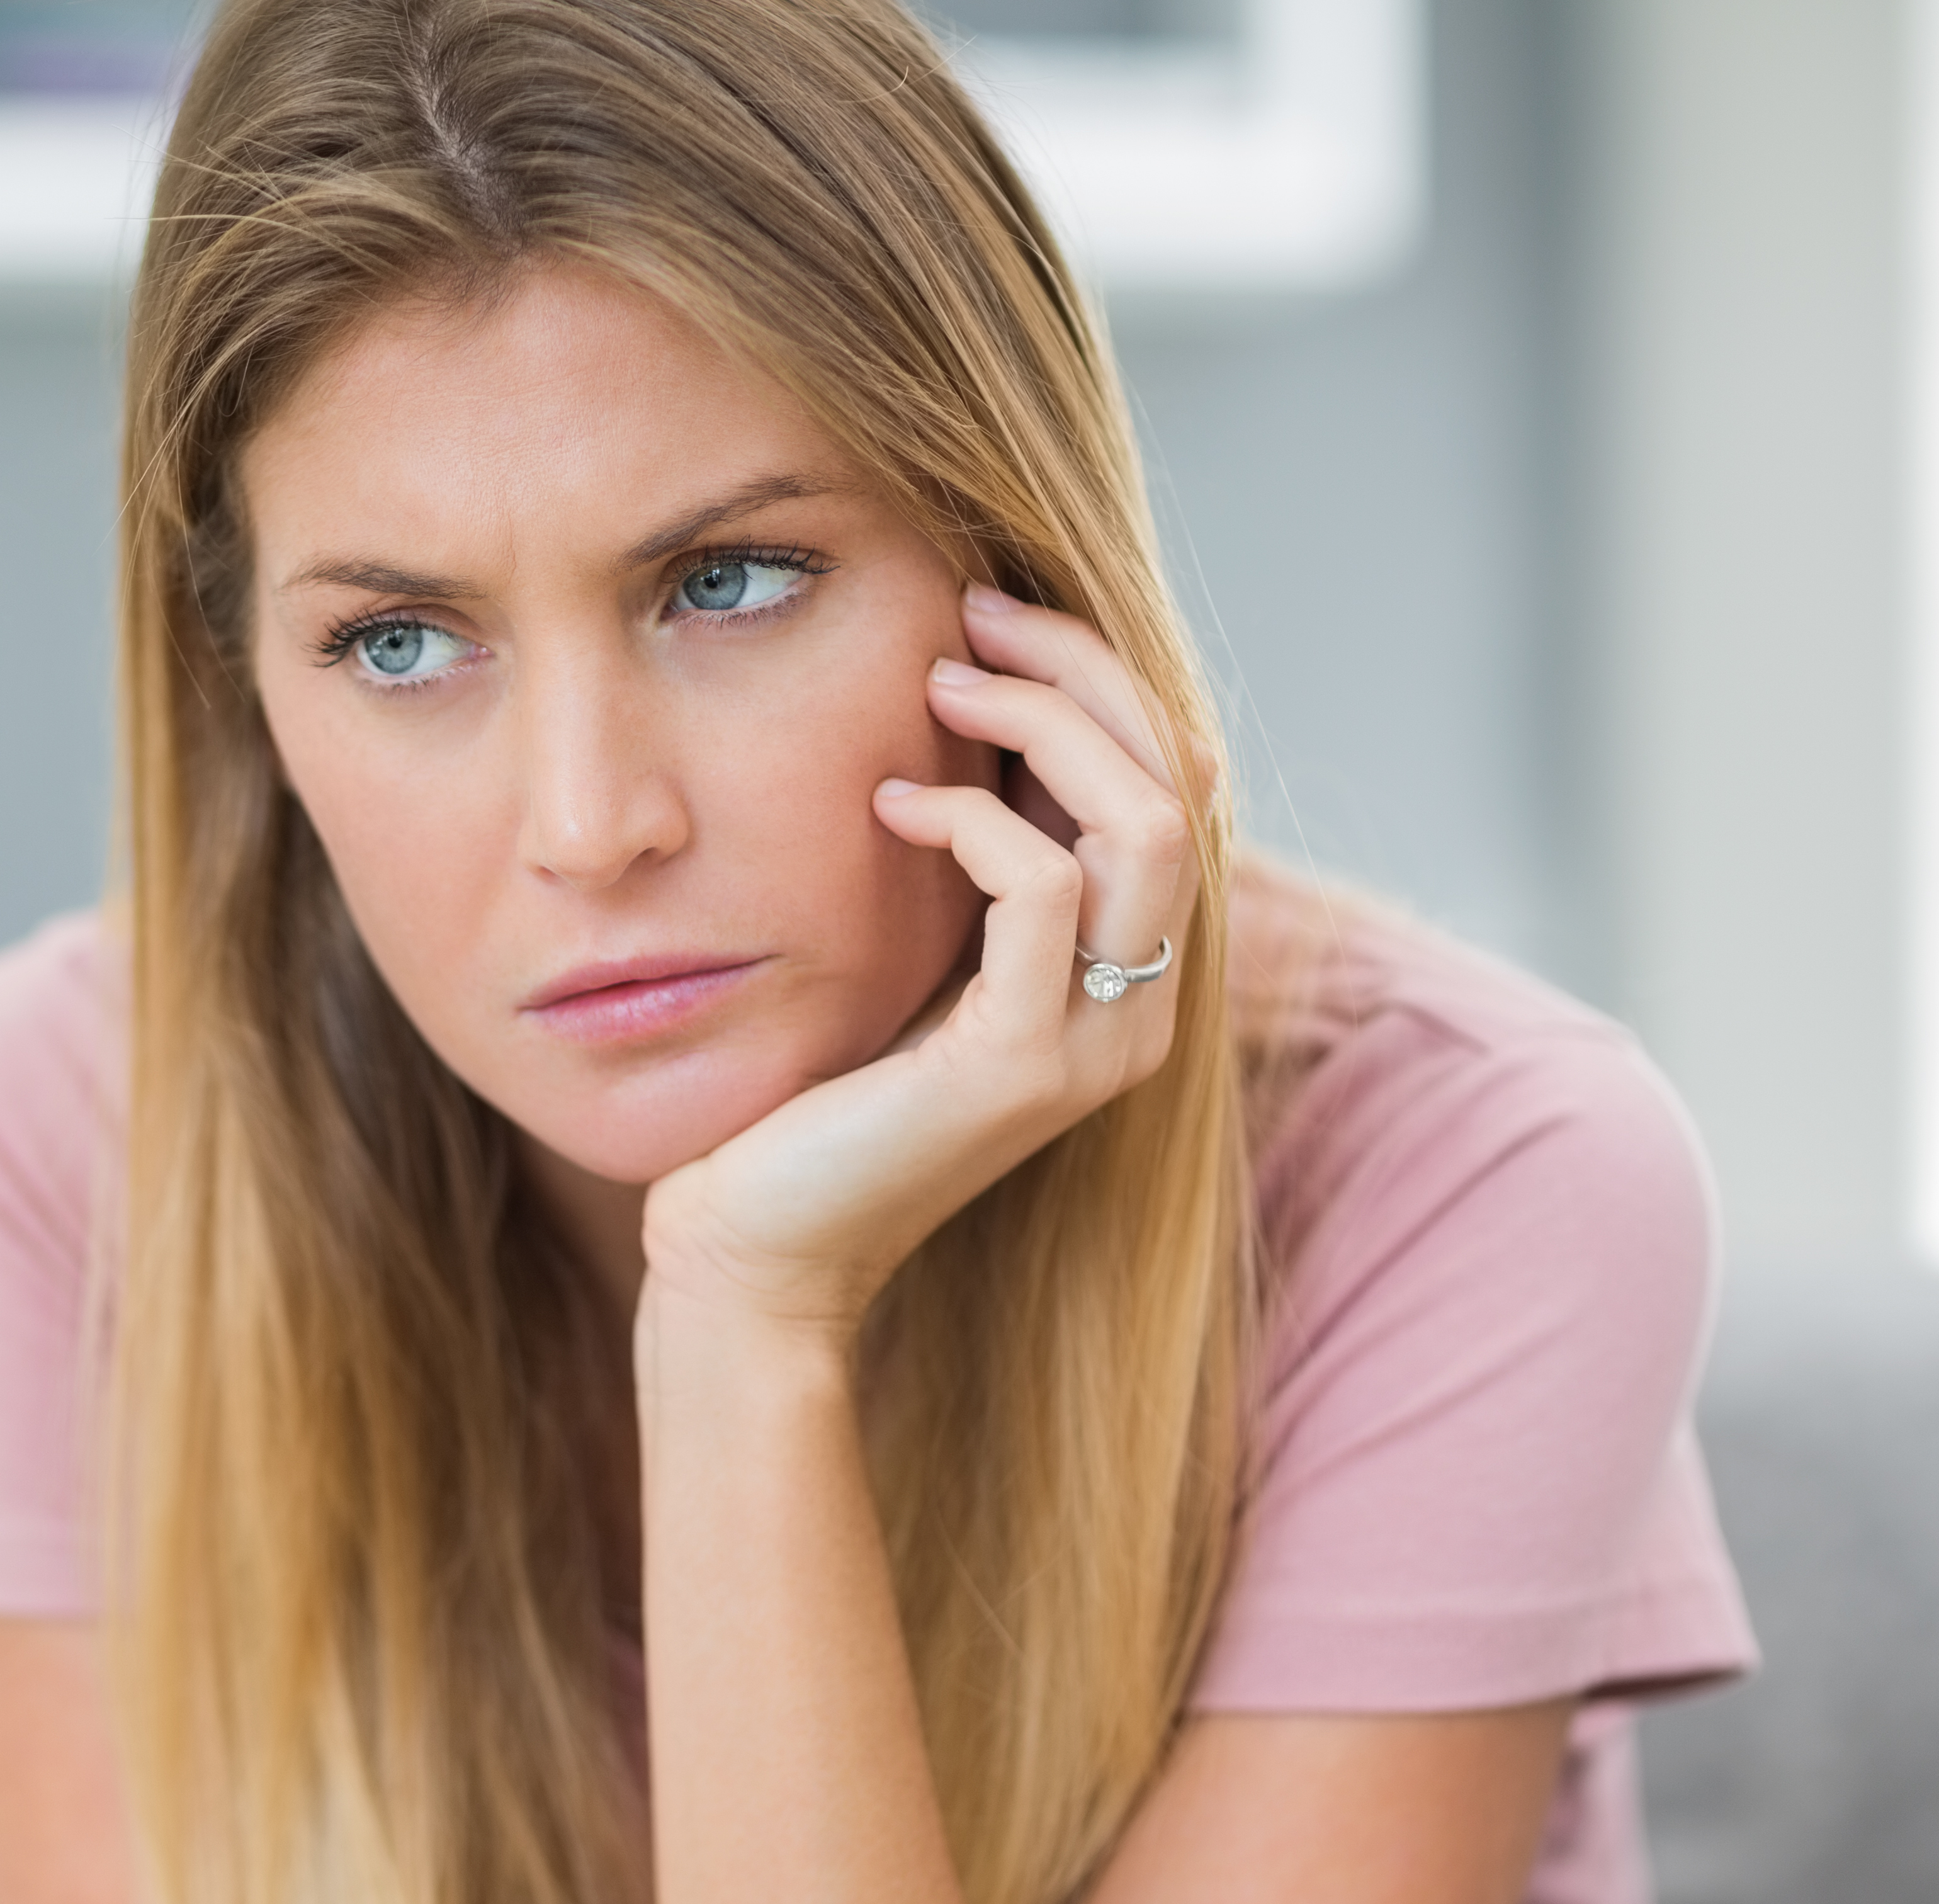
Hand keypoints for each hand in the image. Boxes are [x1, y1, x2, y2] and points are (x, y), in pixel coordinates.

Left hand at [640, 584, 1201, 1339]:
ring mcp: (1094, 1040)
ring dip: (1044, 724)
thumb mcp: (914, 956)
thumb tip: (964, 713)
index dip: (1103, 682)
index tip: (992, 621)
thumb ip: (969, 868)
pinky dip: (971, 818)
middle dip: (1084, 672)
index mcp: (1126, 974)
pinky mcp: (1020, 1064)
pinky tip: (891, 802)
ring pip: (1142, 822)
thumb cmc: (813, 1102)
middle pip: (1180, 783)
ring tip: (941, 683)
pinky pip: (1043, 890)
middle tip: (971, 614)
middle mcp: (1139, 1007)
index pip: (1178, 785)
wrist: (758, 1254)